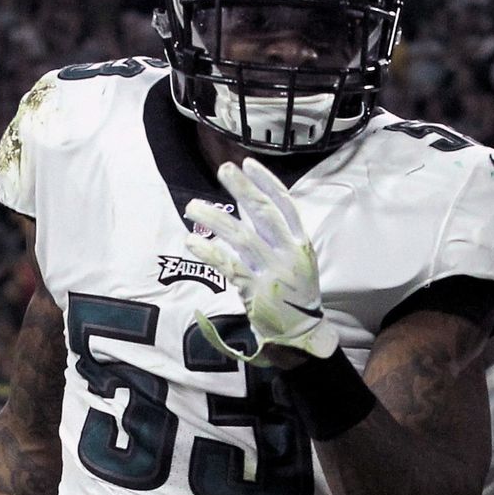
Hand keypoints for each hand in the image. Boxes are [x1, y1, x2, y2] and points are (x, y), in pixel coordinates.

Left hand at [184, 158, 338, 364]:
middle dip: (243, 189)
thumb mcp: (295, 258)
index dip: (267, 182)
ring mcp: (272, 272)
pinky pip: (228, 265)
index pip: (285, 205)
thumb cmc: (294, 290)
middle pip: (264, 214)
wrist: (302, 331)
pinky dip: (208, 251)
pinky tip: (191, 240)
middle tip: (224, 170)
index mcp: (301, 243)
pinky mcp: (254, 290)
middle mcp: (288, 254)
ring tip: (192, 206)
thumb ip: (273, 233)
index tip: (248, 164)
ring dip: (215, 219)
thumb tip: (246, 202)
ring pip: (241, 238)